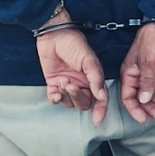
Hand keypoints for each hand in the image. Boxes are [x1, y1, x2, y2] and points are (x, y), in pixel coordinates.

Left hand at [36, 10, 108, 125]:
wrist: (53, 35)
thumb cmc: (73, 43)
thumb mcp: (88, 59)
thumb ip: (96, 78)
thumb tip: (102, 97)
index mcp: (92, 78)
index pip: (99, 98)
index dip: (100, 110)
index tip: (97, 120)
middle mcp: (81, 83)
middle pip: (83, 102)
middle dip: (77, 97)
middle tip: (71, 85)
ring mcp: (67, 84)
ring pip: (69, 102)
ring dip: (66, 96)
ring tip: (63, 81)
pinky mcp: (53, 83)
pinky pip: (55, 99)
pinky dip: (55, 99)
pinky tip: (55, 92)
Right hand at [120, 23, 154, 123]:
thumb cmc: (150, 41)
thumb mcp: (147, 62)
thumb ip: (146, 81)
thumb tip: (143, 100)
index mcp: (129, 74)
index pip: (128, 97)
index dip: (134, 110)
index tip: (143, 119)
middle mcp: (137, 76)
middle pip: (141, 98)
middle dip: (150, 108)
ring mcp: (148, 74)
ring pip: (151, 93)